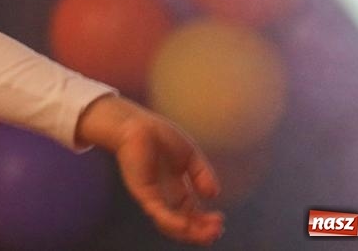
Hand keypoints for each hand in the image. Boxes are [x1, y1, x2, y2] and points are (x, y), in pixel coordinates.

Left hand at [77, 95, 224, 244]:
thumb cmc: (159, 135)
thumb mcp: (190, 156)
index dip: (205, 221)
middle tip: (218, 230)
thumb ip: (202, 174)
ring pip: (171, 225)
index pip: (192, 213)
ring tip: (210, 233)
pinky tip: (187, 226)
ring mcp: (153, 196)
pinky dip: (173, 223)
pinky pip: (158, 212)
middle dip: (201, 231)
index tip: (220, 219)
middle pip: (184, 224)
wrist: (137, 124)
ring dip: (191, 232)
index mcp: (176, 189)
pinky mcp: (143, 192)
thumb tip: (213, 196)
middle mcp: (164, 197)